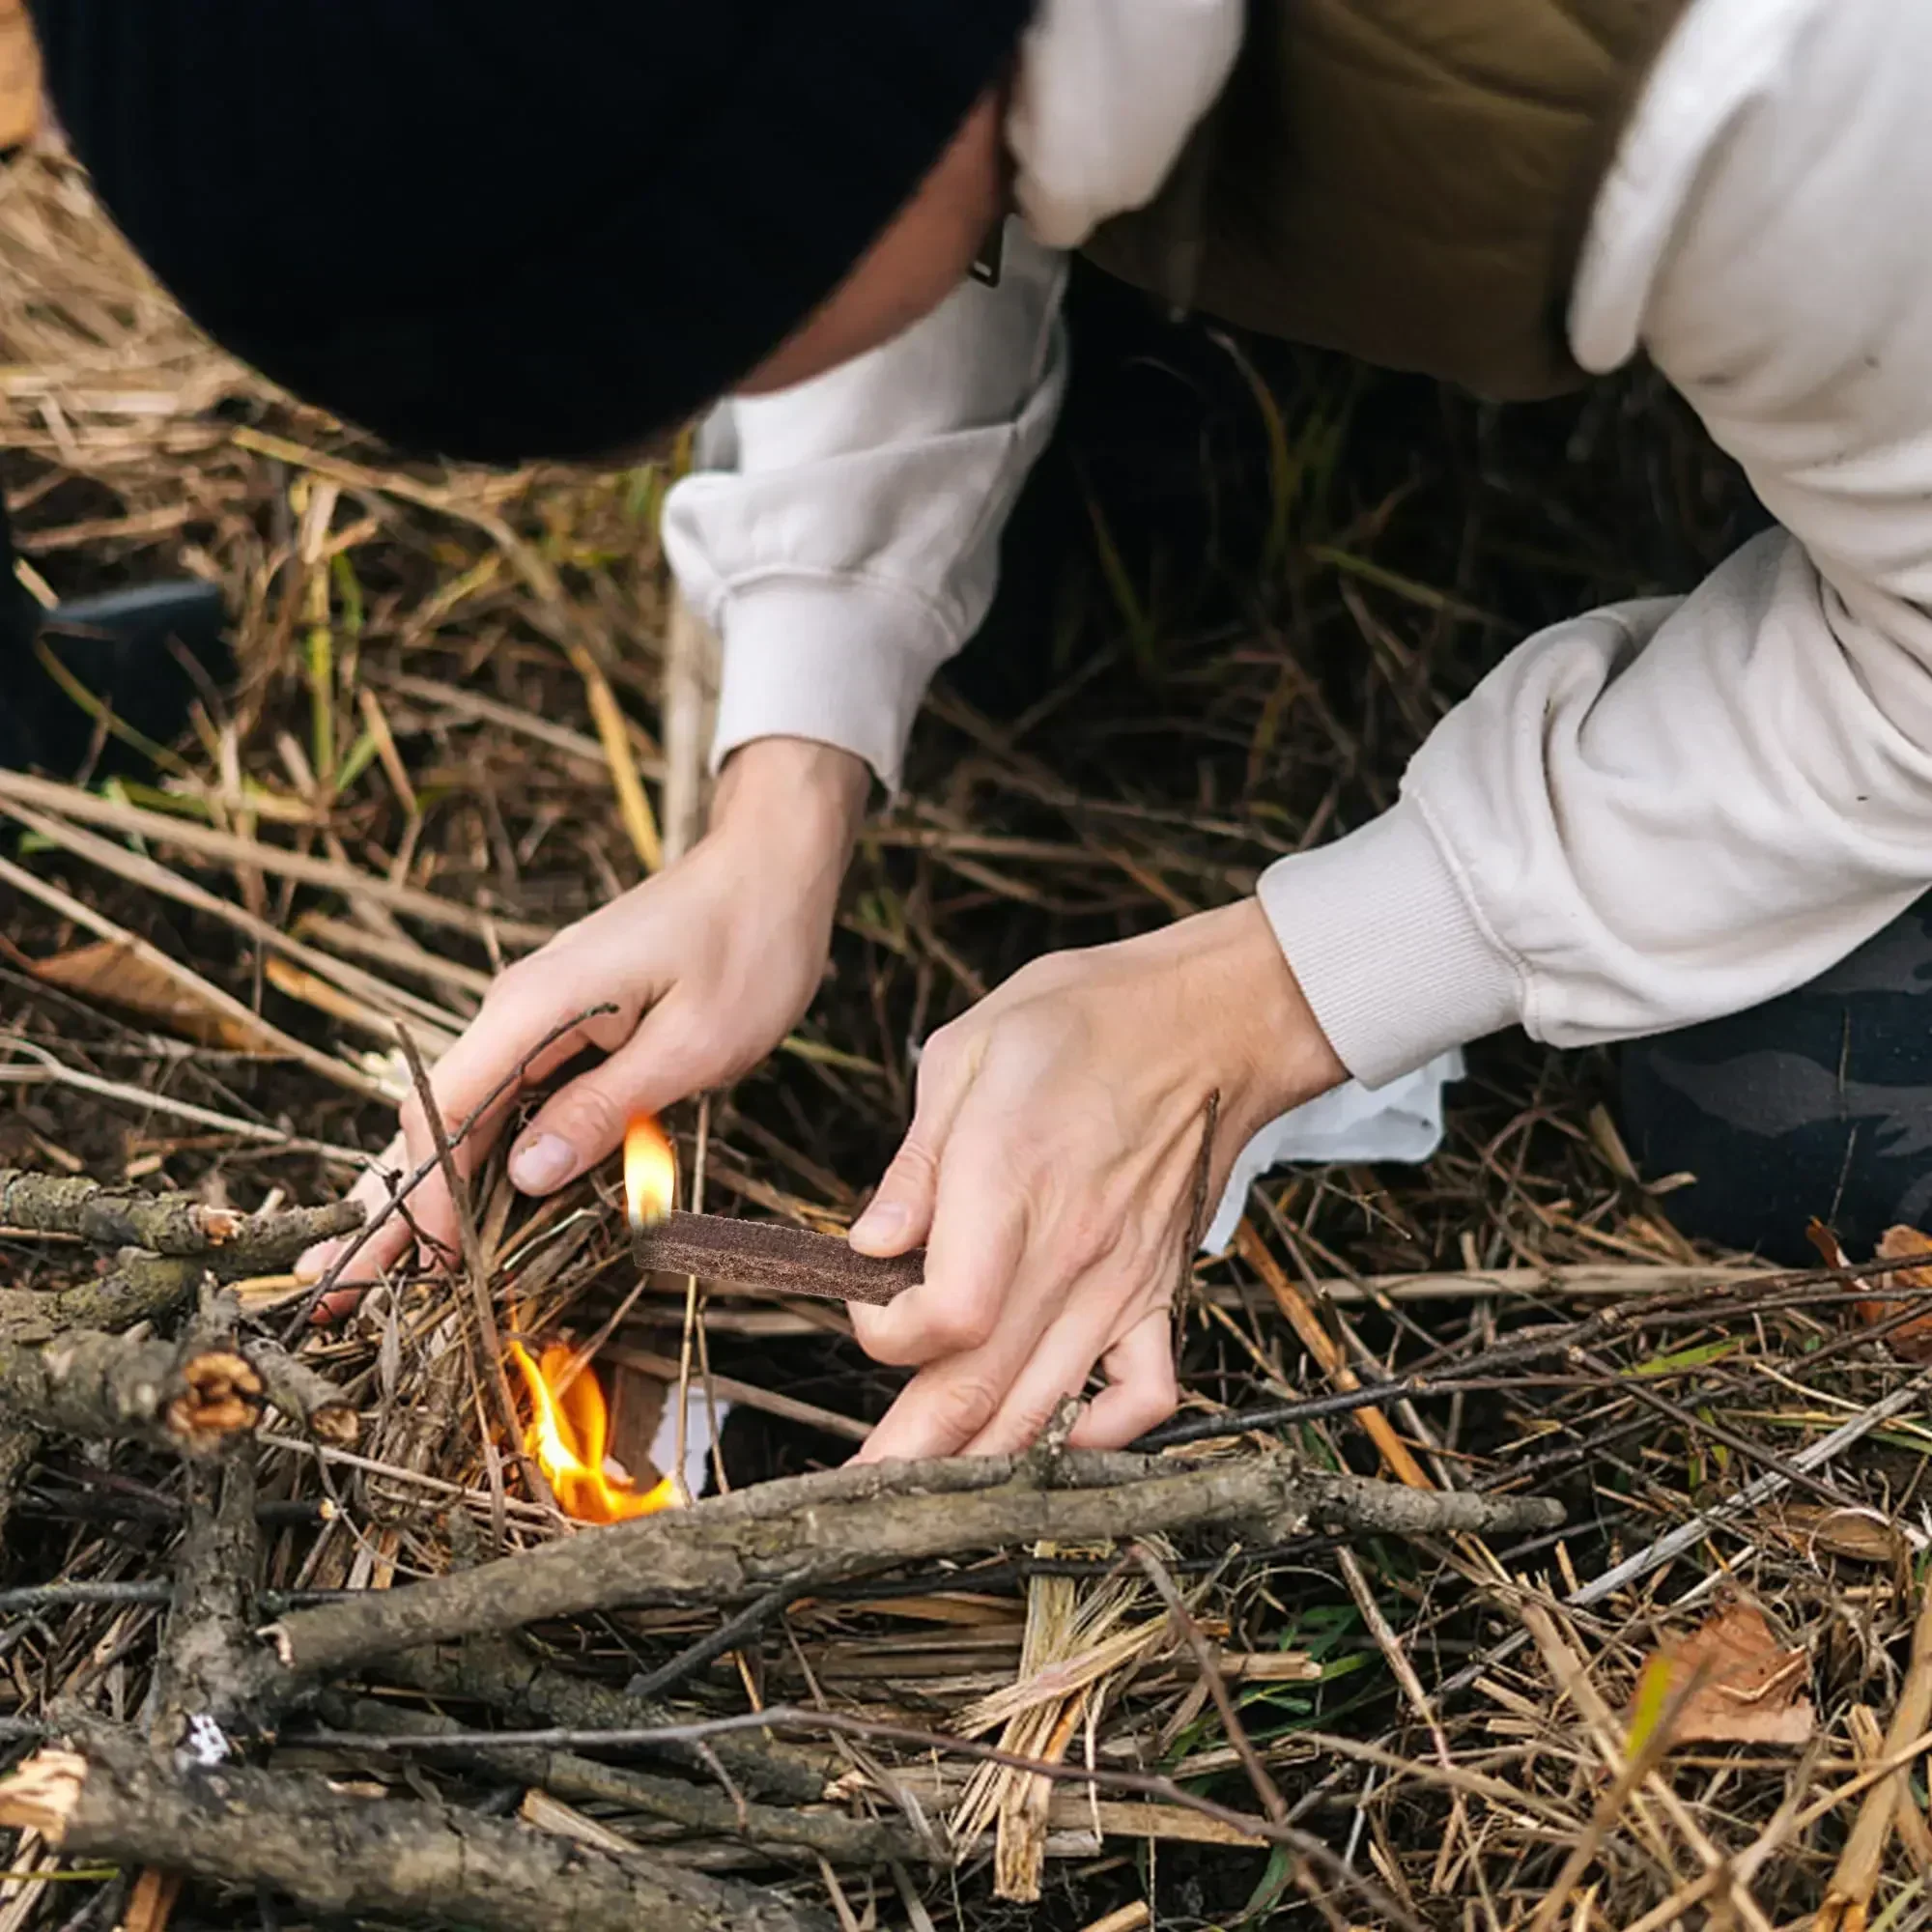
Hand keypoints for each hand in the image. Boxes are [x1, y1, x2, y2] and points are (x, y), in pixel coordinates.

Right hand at [299, 737, 868, 1298]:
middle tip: (331, 1290)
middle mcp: (516, 1009)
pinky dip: (477, 1157)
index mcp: (535, 1006)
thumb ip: (605, 1107)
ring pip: (465, 1115)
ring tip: (365, 1265)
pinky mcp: (564, 1028)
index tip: (424, 1267)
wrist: (770, 869)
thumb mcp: (692, 1044)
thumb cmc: (749, 948)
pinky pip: (506, 1101)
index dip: (428, 1195)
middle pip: (436, 1118)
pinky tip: (451, 1207)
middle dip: (394, 1205)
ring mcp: (536, 1017)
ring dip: (426, 1189)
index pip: (444, 1110)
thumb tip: (525, 1174)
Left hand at [846, 900, 1345, 1459]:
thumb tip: (870, 1248)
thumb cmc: (1079, 1023)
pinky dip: (1107, 1437)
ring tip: (923, 1504)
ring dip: (981, 1467)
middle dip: (907, 1455)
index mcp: (1010, 1181)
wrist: (1208, 1020)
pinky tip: (1061, 1442)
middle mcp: (1070, 1249)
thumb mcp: (966, 1054)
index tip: (867, 1303)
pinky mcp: (1161, 1291)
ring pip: (1046, 1407)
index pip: (948, 1316)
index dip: (888, 1334)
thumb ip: (915, 1164)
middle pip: (982, 1386)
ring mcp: (1122, 1281)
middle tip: (855, 1503)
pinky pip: (1147, 1392)